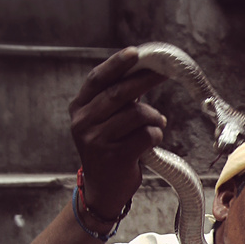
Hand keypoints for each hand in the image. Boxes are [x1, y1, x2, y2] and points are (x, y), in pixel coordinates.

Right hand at [69, 47, 167, 220]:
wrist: (102, 191)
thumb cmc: (109, 150)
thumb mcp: (103, 123)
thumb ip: (115, 101)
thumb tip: (142, 73)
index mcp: (79, 108)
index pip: (97, 79)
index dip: (117, 64)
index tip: (136, 53)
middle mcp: (83, 122)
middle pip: (119, 93)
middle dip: (145, 80)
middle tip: (165, 73)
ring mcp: (97, 140)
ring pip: (136, 115)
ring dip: (154, 116)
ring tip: (159, 121)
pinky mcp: (115, 157)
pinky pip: (145, 136)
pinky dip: (156, 134)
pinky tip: (154, 139)